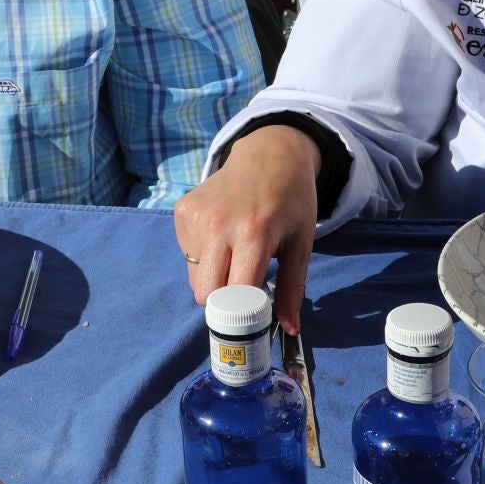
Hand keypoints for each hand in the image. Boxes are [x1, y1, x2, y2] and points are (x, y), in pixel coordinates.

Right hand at [173, 125, 321, 332]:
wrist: (269, 153)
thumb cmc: (291, 201)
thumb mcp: (302, 243)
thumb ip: (293, 288)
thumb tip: (290, 330)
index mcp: (254, 234)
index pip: (234, 295)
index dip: (243, 314)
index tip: (254, 315)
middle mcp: (219, 225)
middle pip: (205, 294)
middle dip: (223, 302)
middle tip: (242, 290)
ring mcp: (196, 216)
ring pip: (194, 277)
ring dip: (213, 277)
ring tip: (234, 254)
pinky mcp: (182, 210)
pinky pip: (187, 255)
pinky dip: (203, 256)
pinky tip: (221, 235)